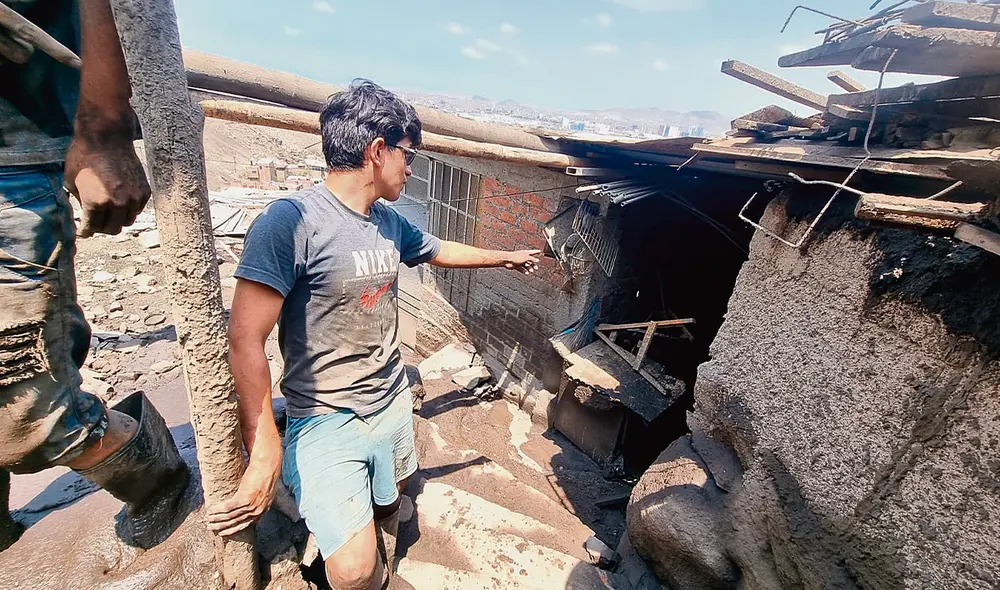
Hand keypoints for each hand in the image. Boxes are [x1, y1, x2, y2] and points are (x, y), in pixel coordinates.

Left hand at [64, 116, 149, 237]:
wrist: (107, 137)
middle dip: (102, 227)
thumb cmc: (85, 156)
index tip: (84, 232)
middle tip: (97, 222)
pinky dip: (129, 209)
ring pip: (127, 221)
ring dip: (117, 219)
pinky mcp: (144, 192)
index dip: (85, 231)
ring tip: (110, 212)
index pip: (92, 228)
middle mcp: (117, 204)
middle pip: (112, 230)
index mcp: (96, 203)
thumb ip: (80, 201)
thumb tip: (85, 214)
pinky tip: (120, 200)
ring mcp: (133, 198)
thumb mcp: (71, 181)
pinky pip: (137, 209)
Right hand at [206, 452, 280, 536]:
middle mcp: (257, 511)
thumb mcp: (266, 492)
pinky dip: (217, 510)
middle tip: (210, 527)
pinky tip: (210, 510)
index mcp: (262, 510)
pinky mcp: (244, 498)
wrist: (268, 464)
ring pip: (230, 516)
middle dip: (221, 527)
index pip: (245, 525)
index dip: (232, 529)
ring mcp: (251, 505)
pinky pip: (227, 507)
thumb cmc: (267, 474)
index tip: (223, 532)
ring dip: (217, 519)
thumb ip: (259, 501)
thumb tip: (248, 505)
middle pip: (236, 523)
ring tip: (207, 519)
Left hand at [503, 249, 541, 274]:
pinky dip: (524, 271)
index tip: (540, 251)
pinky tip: (527, 273)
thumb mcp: (526, 257)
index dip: (536, 251)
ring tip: (531, 271)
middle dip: (533, 264)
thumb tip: (537, 260)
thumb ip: (532, 259)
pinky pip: (522, 269)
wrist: (507, 260)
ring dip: (529, 269)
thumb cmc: (516, 257)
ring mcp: (520, 262)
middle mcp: (523, 257)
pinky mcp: (517, 266)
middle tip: (536, 268)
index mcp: (525, 253)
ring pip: (526, 266)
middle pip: (530, 261)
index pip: (532, 252)